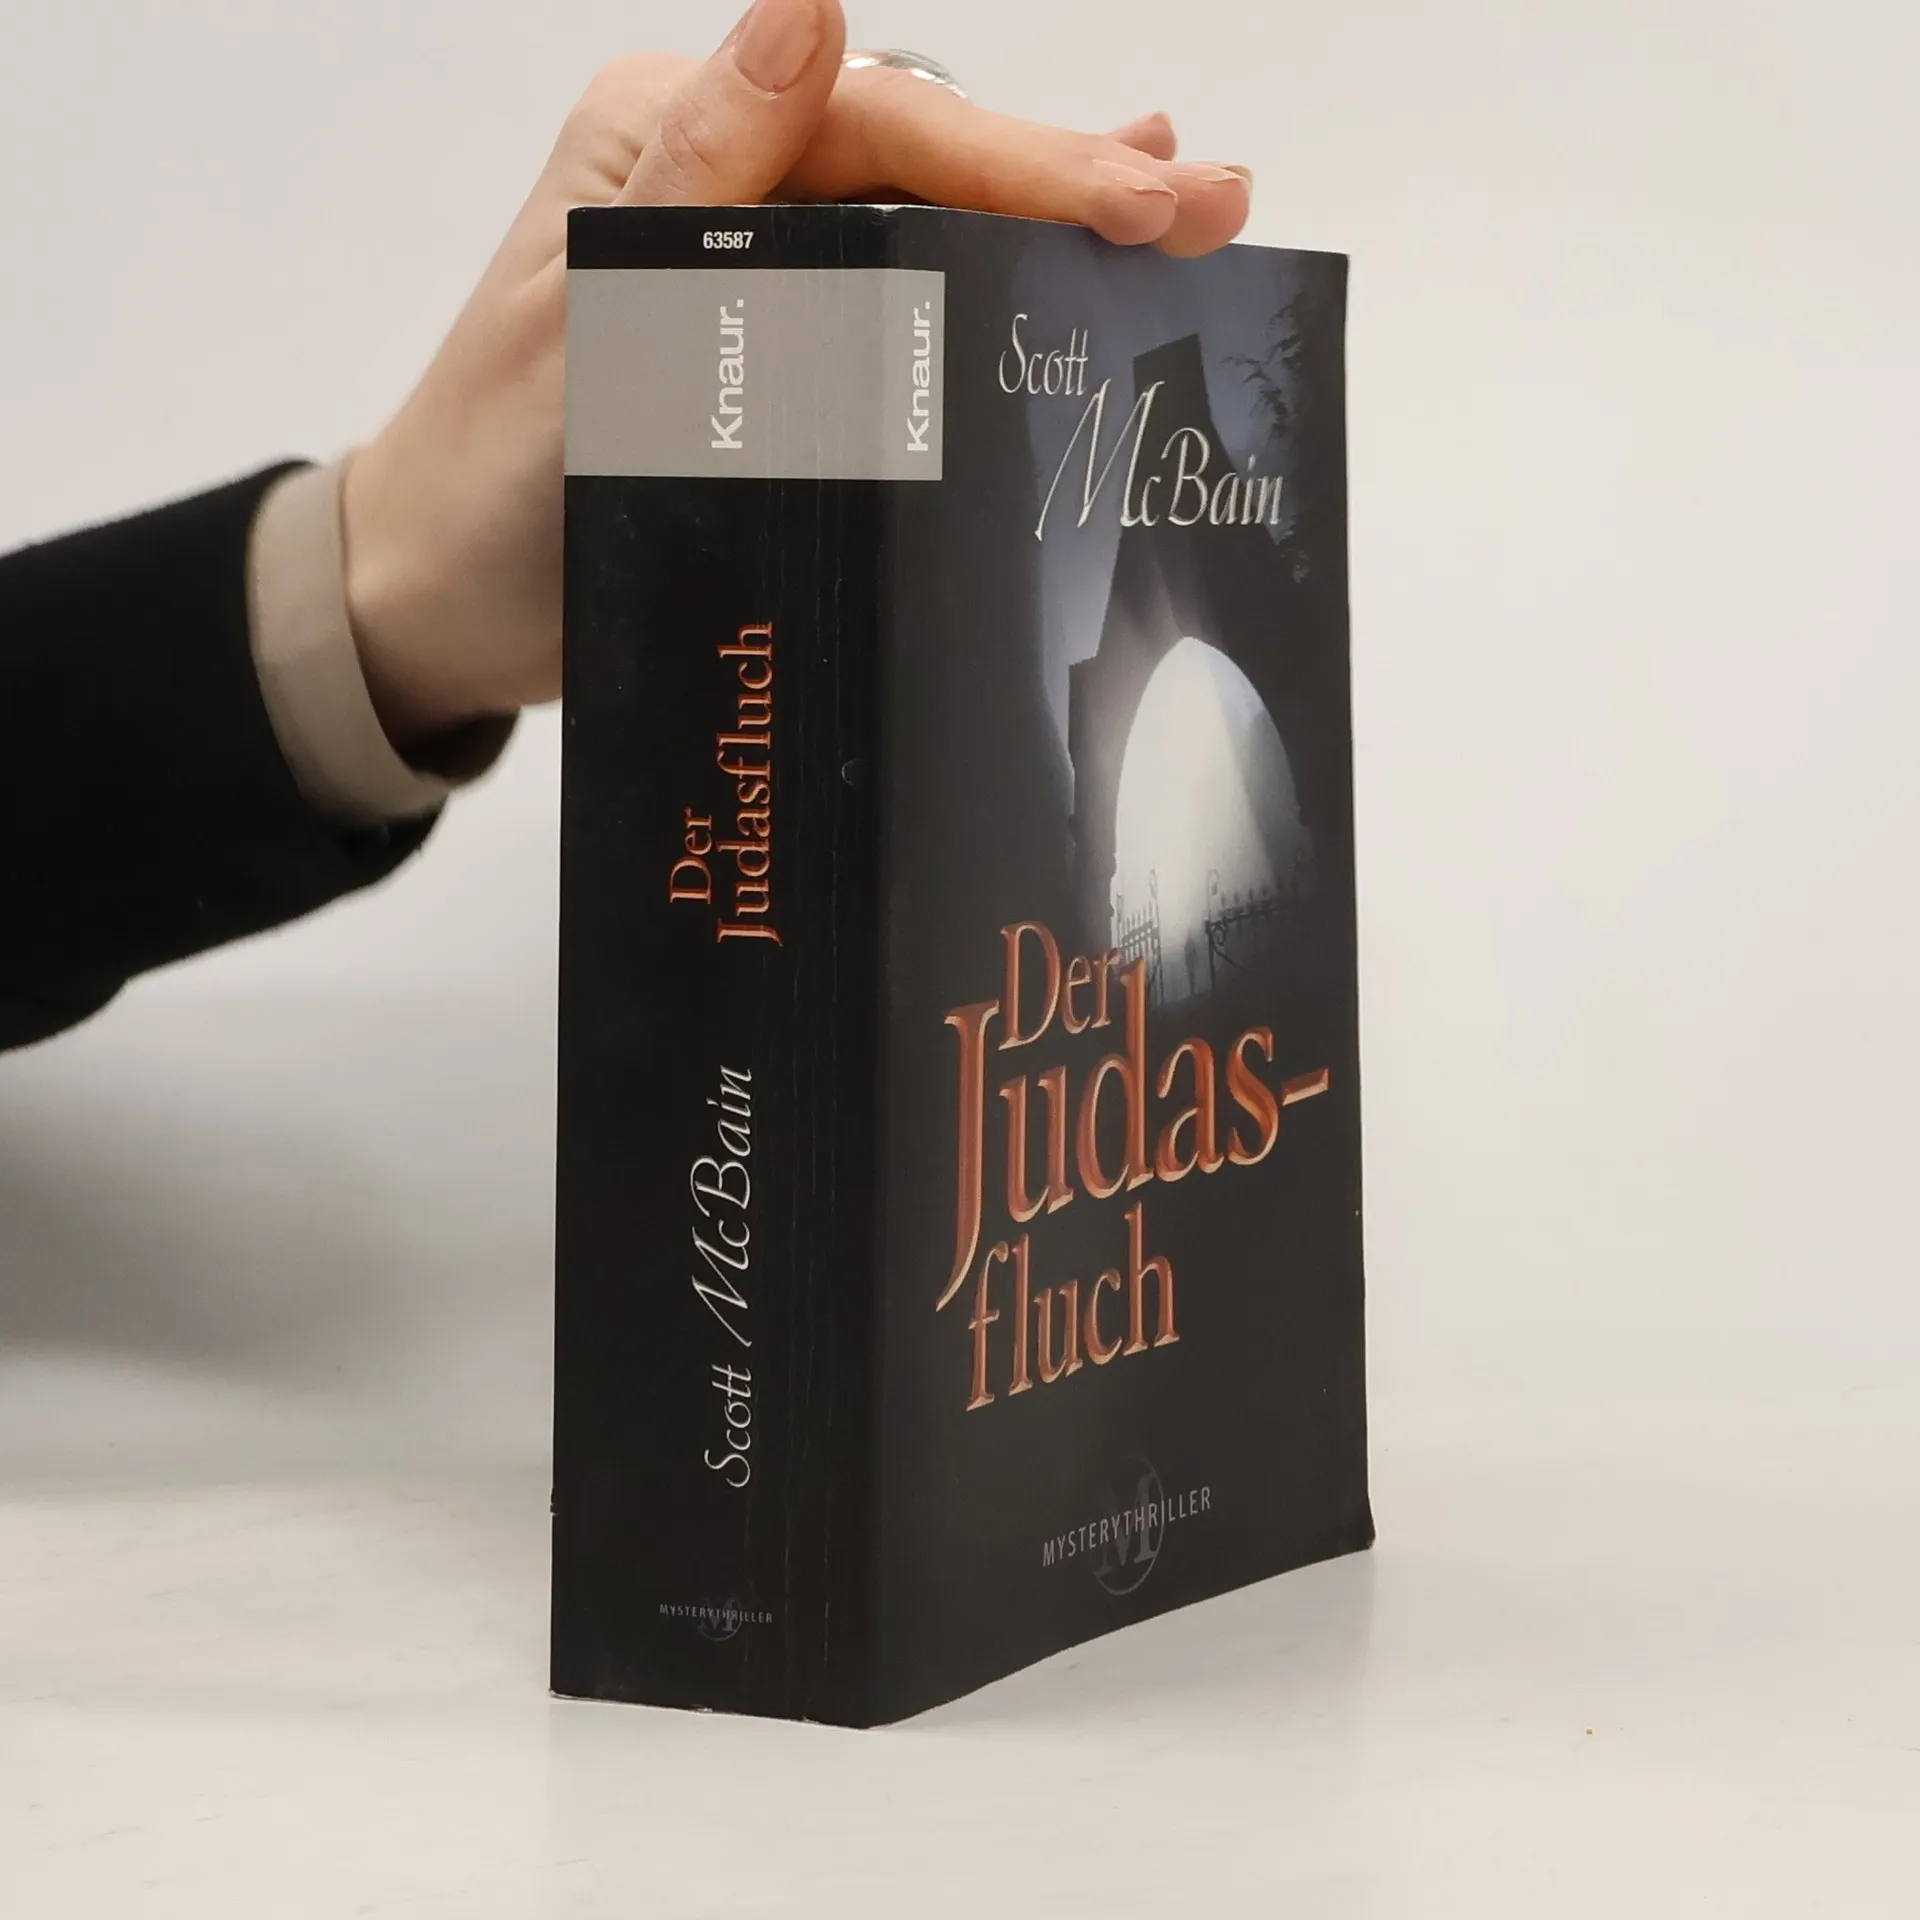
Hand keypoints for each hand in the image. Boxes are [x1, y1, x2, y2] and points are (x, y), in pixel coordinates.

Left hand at [341, 0, 1253, 743]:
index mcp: (672, 147)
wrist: (441, 603)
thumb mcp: (589, 321)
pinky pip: (900, 301)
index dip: (1023, 164)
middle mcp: (722, 189)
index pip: (882, 129)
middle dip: (1074, 181)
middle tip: (1217, 201)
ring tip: (1182, 214)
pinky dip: (991, 286)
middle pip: (926, 161)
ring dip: (1057, 219)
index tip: (1142, 201)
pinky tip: (1069, 274)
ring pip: (930, 222)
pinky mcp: (771, 353)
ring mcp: (753, 272)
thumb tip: (808, 4)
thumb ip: (704, 175)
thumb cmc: (490, 480)